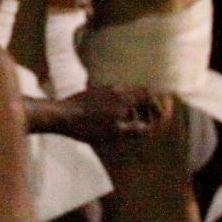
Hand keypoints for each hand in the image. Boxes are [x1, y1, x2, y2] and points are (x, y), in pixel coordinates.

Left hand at [55, 86, 172, 146]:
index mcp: (123, 97)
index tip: (159, 117)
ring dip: (133, 108)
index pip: (147, 95)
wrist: (62, 115)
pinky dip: (121, 106)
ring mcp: (104, 88)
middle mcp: (115, 88)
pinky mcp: (94, 91)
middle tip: (147, 122)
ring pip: (125, 95)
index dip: (156, 106)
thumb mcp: (115, 133)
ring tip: (131, 124)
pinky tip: (114, 120)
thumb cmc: (89, 127)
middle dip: (146, 108)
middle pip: (138, 94)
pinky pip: (114, 96)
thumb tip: (148, 129)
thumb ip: (135, 130)